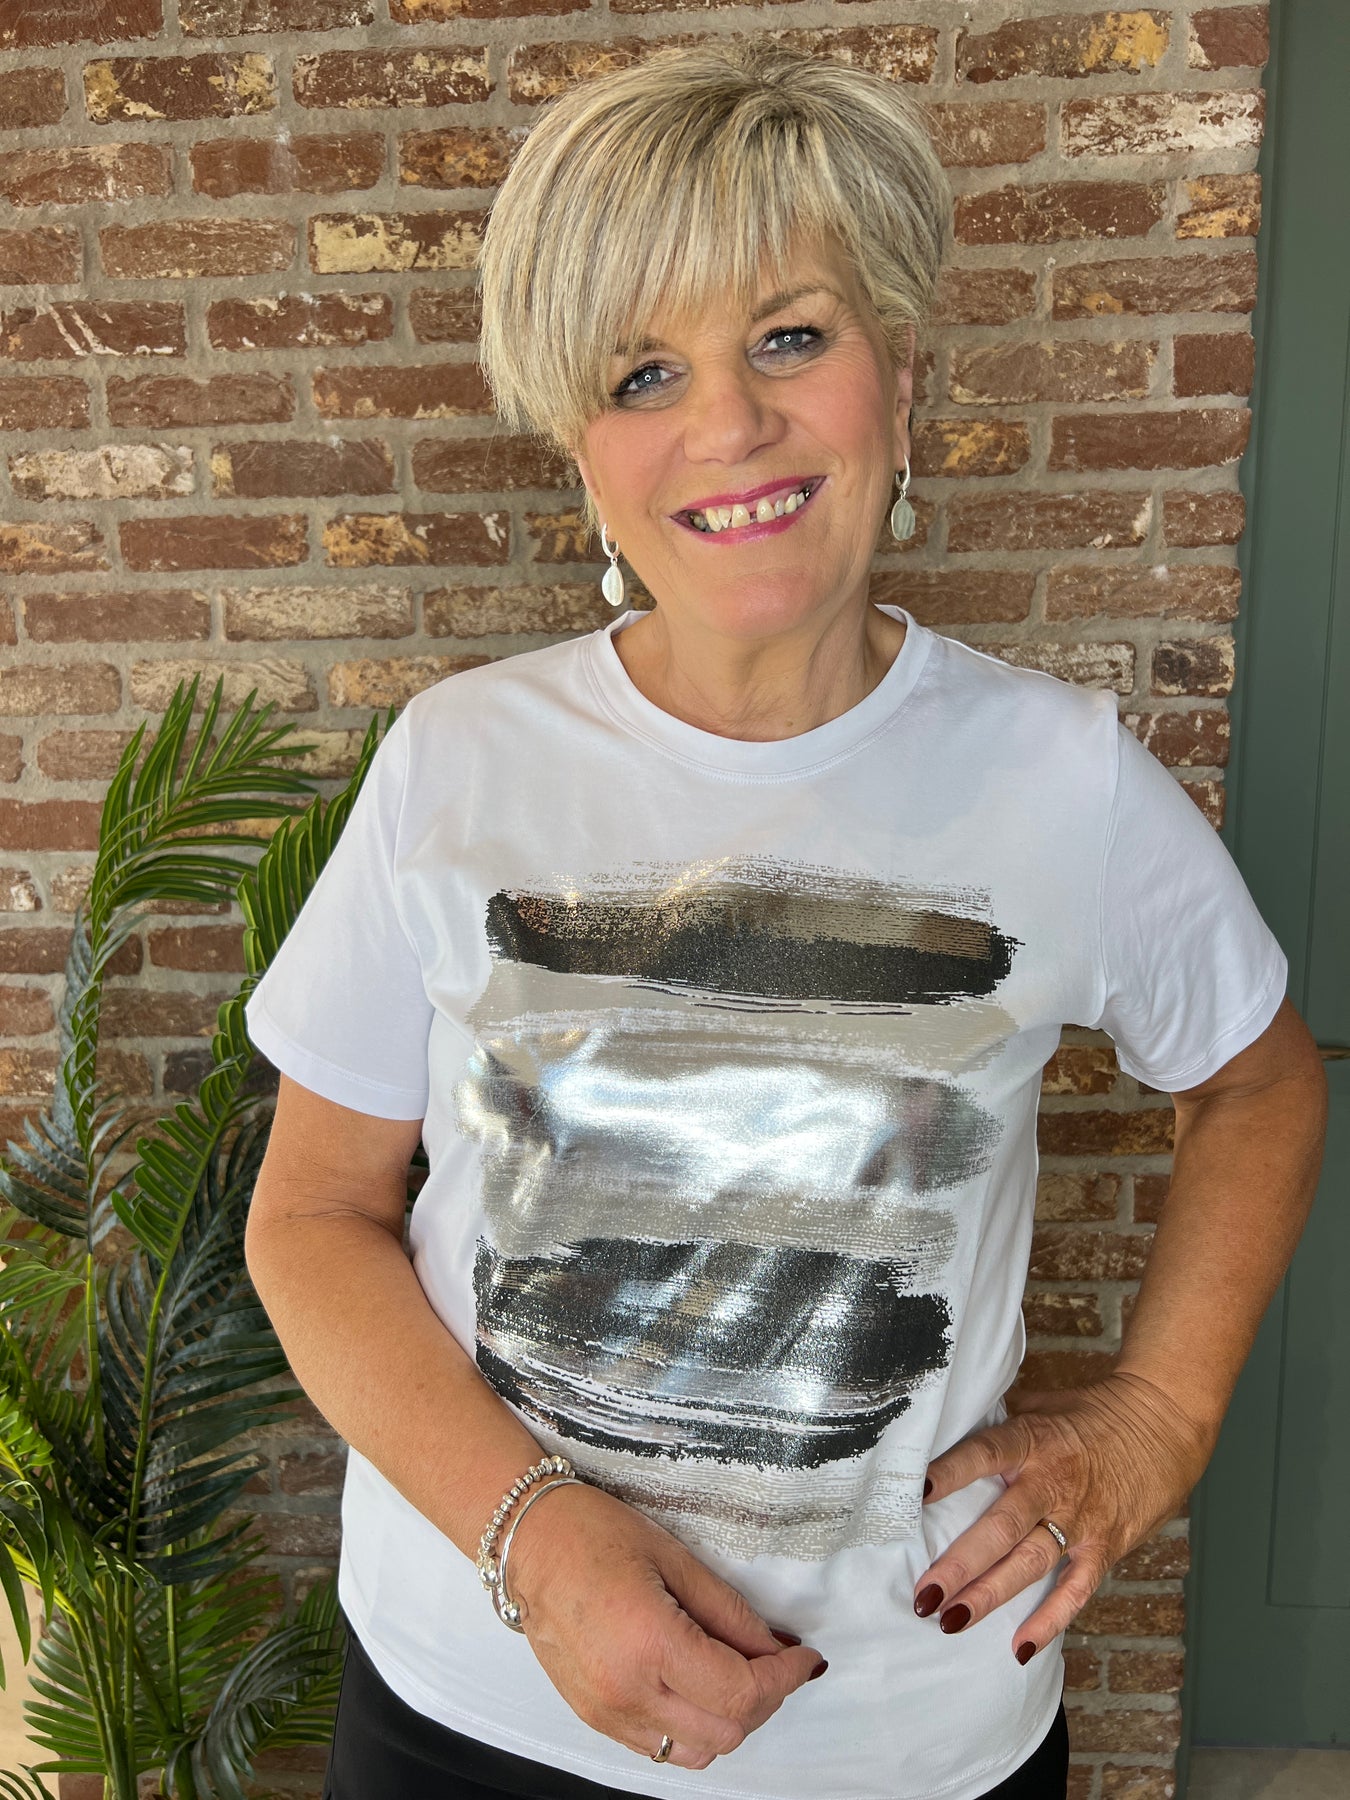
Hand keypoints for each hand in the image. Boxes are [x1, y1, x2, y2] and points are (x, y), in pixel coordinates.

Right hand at [505, 1480, 826, 1769]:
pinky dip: (692, 1727)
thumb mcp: (674, 1559)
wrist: (528, 1545)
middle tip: (773, 1659)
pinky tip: (697, 1686)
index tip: (802, 1657)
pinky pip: (661, 1749)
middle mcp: (626, 1690)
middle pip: (726, 1731)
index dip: (784, 1678)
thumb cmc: (592, 1535)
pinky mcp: (594, 1718)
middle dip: (764, 1698)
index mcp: (649, 1643)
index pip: (741, 1691)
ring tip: (735, 1673)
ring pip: (697, 1752)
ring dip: (729, 1720)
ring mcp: (607, 1711)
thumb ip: (728, 1612)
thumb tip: (773, 1647)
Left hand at [913, 1372, 1213, 1661]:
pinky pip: (1076, 1589)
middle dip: (961, 1563)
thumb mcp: (1042, 1403)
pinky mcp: (1105, 1546)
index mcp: (1032, 1440)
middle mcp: (1052, 1482)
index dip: (951, 1472)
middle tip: (924, 1594)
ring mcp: (1080, 1519)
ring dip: (990, 1594)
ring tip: (951, 1621)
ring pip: (1031, 1562)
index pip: (984, 1454)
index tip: (915, 1492)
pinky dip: (1051, 1620)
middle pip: (1002, 1526)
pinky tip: (1021, 1647)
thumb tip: (949, 1419)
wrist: (1162, 1423)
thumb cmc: (1093, 1412)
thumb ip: (1000, 1419)